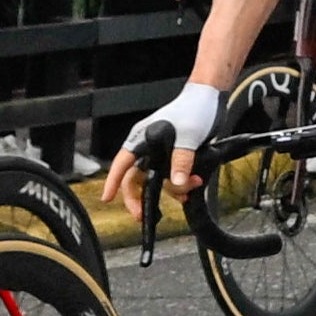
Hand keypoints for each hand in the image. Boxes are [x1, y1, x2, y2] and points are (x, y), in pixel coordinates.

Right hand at [100, 81, 221, 208]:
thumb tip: (176, 183)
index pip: (122, 163)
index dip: (112, 182)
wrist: (209, 100)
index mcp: (142, 139)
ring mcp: (160, 154)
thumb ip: (181, 161)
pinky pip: (170, 178)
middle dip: (139, 198)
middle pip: (135, 179)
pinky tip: (191, 186)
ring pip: (155, 181)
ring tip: (188, 191)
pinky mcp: (174, 158)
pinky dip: (179, 186)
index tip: (106, 198)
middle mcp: (147, 148)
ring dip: (171, 190)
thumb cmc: (193, 109)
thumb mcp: (187, 137)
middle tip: (144, 215)